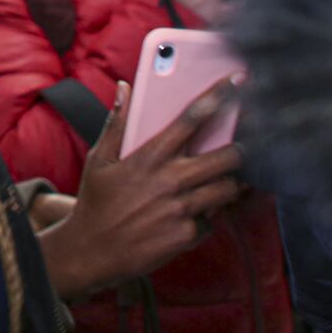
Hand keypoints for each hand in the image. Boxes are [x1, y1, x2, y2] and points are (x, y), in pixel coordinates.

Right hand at [36, 79, 243, 300]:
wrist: (91, 251)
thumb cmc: (95, 202)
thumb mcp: (99, 159)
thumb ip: (116, 122)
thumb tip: (125, 88)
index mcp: (150, 156)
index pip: (192, 118)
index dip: (219, 96)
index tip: (238, 80)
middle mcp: (171, 180)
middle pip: (228, 157)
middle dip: (240, 150)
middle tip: (239, 149)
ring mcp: (182, 210)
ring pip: (228, 189)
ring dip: (229, 183)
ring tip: (221, 181)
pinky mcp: (187, 235)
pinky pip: (213, 220)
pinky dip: (208, 216)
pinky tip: (194, 214)